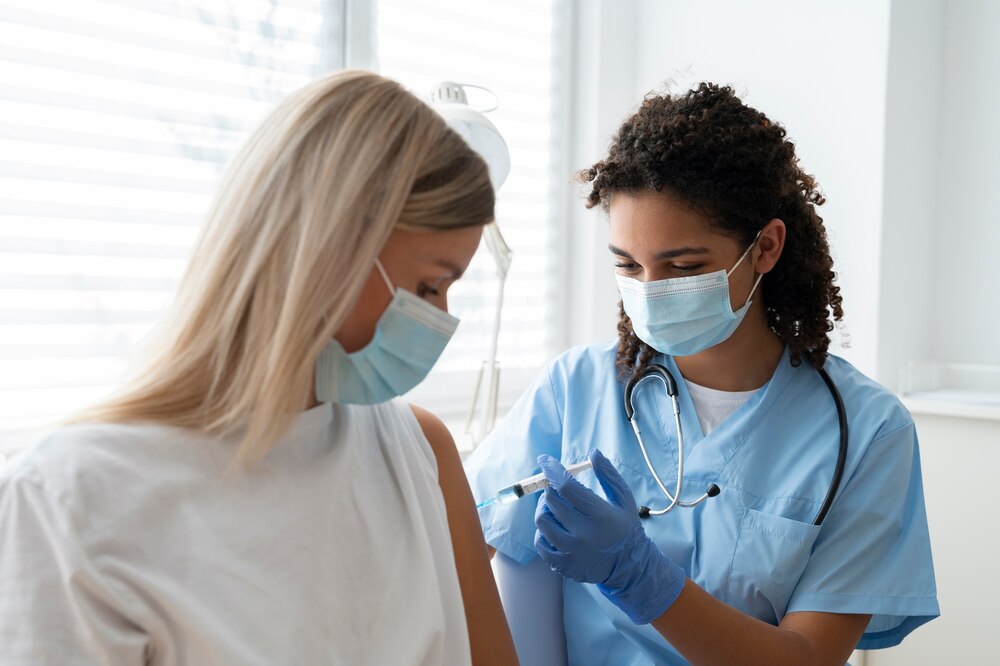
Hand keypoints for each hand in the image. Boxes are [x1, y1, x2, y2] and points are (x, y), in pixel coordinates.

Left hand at [533, 449, 685, 623]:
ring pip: (542, 520)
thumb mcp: (624, 499)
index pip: (566, 487)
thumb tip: (593, 453)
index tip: (545, 460)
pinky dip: (544, 531)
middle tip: (556, 488)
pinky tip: (556, 528)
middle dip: (550, 489)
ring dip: (545, 509)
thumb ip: (608, 475)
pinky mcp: (563, 565)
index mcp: (600, 515)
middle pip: (551, 502)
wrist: (629, 567)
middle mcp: (584, 534)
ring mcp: (571, 552)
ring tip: (556, 508)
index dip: (552, 470)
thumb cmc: (625, 528)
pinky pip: (540, 542)